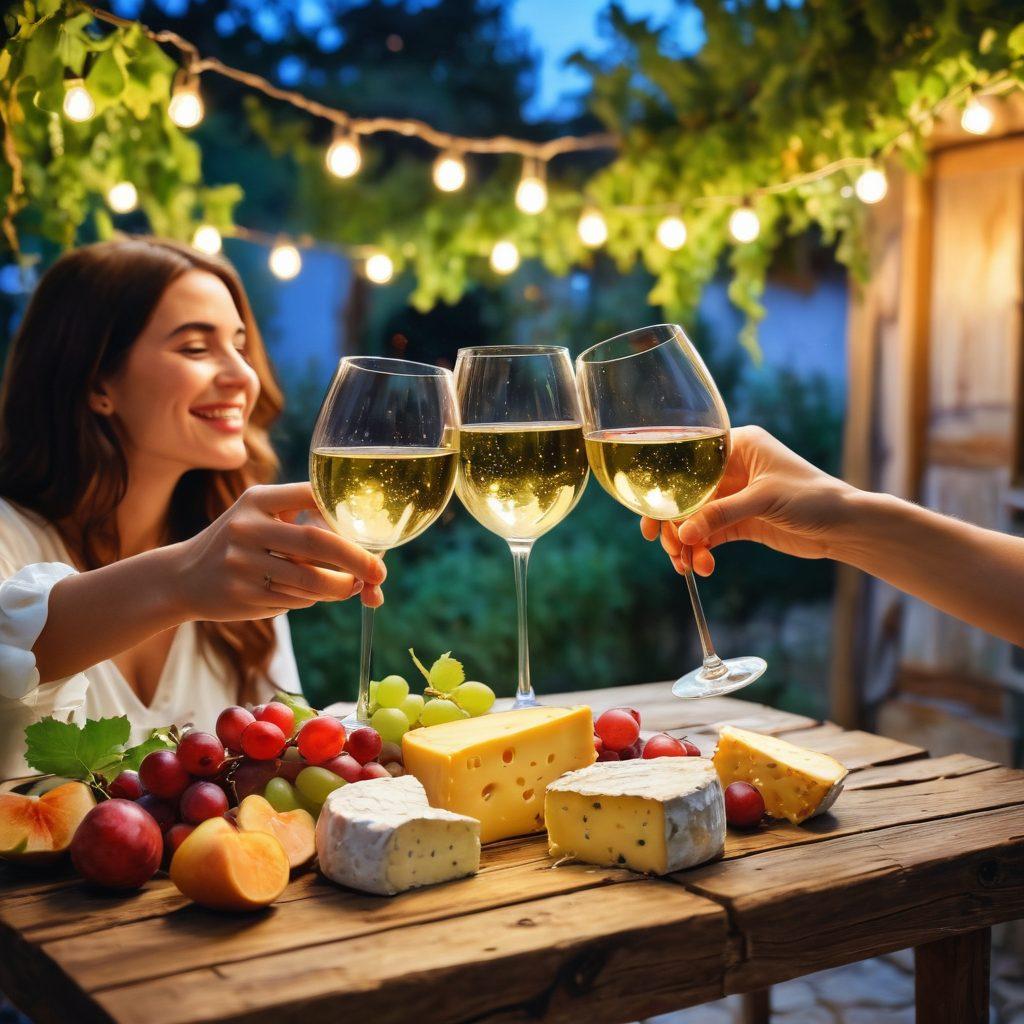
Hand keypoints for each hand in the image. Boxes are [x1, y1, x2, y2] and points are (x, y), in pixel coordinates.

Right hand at [172, 483, 386, 620]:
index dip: (346, 512)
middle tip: (380, 571)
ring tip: (353, 587)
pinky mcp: (242, 595)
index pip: (312, 496)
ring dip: (340, 587)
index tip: (372, 530)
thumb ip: (302, 519)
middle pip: (317, 541)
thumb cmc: (240, 543)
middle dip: (356, 558)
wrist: (183, 577)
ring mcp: (242, 563)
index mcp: (258, 499)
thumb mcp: (260, 516)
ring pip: (309, 579)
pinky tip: (314, 594)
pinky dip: (313, 599)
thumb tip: (364, 547)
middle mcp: (247, 527)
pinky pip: (294, 600)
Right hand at [640, 425, 855, 575]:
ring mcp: (733, 497)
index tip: (650, 514)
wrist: (846, 527)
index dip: (665, 487)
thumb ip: (721, 515)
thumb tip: (682, 533)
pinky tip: (701, 567)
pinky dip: (701, 551)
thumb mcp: (764, 500)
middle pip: (685, 494)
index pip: (687, 461)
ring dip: (686, 543)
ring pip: (693, 519)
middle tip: (665, 545)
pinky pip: (709, 536)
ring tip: (686, 565)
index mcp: (736, 446)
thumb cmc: (813, 498)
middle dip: (673, 523)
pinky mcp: (740, 522)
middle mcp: (731, 469)